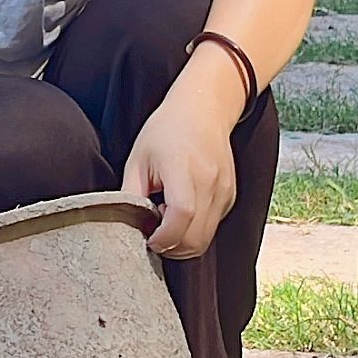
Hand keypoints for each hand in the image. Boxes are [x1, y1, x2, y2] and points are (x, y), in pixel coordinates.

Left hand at [120, 83, 240, 262]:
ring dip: (184, 241)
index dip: (164, 237)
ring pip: (206, 238)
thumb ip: (131, 195)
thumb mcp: (138, 159)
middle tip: (154, 233)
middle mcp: (210, 182)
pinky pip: (212, 227)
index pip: (181, 216)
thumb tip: (127, 227)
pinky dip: (195, 230)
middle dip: (172, 247)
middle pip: (196, 237)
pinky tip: (182, 211)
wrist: (204, 110)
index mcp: (183, 169)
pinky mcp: (229, 196)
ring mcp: (224, 191)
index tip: (148, 239)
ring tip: (167, 219)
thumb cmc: (166, 131)